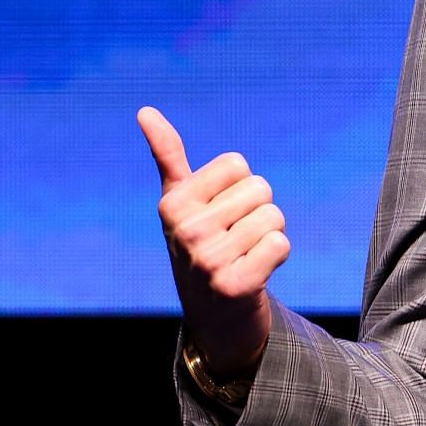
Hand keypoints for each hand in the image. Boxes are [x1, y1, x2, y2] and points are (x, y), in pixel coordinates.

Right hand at [139, 106, 287, 375]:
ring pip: (274, 216)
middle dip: (258, 209)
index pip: (237, 163)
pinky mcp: (236, 285)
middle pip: (260, 188)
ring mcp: (208, 260)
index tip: (221, 211)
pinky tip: (256, 272)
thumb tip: (145, 111)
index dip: (239, 185)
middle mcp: (185, 231)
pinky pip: (281, 243)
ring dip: (269, 234)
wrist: (214, 314)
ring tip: (246, 254)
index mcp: (172, 204)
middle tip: (236, 237)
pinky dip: (278, 255)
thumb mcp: (180, 201)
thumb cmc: (201, 244)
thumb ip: (168, 155)